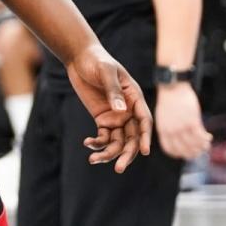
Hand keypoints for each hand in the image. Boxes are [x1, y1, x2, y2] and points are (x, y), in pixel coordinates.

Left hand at [65, 42, 152, 172]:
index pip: (144, 121)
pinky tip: (87, 143)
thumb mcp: (106, 71)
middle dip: (126, 154)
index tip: (143, 152)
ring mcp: (115, 116)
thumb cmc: (97, 60)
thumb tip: (121, 111)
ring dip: (108, 153)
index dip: (145, 137)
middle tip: (118, 168)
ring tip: (93, 159)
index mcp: (135, 98)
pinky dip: (97, 143)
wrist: (80, 57)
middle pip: (132, 138)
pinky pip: (103, 136)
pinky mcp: (102, 119)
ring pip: (117, 141)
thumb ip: (113, 90)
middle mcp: (128, 110)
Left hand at [155, 83, 212, 159]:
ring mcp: (182, 126)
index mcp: (162, 129)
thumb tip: (177, 140)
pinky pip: (201, 136)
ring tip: (206, 144)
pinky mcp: (192, 121)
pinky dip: (206, 139)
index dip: (178, 154)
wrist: (172, 86)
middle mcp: (171, 131)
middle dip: (193, 153)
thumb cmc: (168, 100)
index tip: (185, 153)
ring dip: (202, 147)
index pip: (169, 149)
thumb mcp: (163, 116)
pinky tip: (209, 136)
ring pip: (194, 145)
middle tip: (199, 151)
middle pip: (184, 150)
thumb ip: (168, 129)